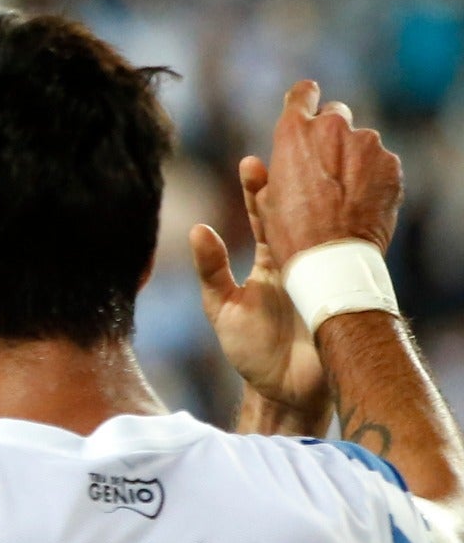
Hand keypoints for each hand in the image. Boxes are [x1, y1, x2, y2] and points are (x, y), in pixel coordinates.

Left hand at [190, 159, 328, 418]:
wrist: (283, 391)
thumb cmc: (250, 350)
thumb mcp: (222, 308)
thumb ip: (211, 270)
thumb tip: (196, 228)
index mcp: (269, 260)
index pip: (263, 214)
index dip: (257, 189)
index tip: (252, 162)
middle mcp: (299, 260)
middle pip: (299, 213)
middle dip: (294, 182)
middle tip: (288, 152)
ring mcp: (323, 274)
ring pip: (323, 229)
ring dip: (320, 202)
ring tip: (313, 172)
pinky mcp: (342, 291)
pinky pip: (347, 259)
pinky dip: (345, 236)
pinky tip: (345, 212)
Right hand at [249, 80, 402, 265]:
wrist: (333, 260)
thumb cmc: (290, 233)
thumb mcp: (266, 200)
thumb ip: (271, 171)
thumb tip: (266, 162)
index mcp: (295, 132)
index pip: (303, 92)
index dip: (303, 99)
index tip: (305, 104)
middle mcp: (333, 128)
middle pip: (335, 114)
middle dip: (329, 133)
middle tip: (322, 165)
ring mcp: (367, 144)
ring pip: (359, 142)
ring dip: (352, 159)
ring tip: (342, 195)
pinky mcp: (391, 164)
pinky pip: (379, 163)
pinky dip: (372, 177)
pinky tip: (360, 203)